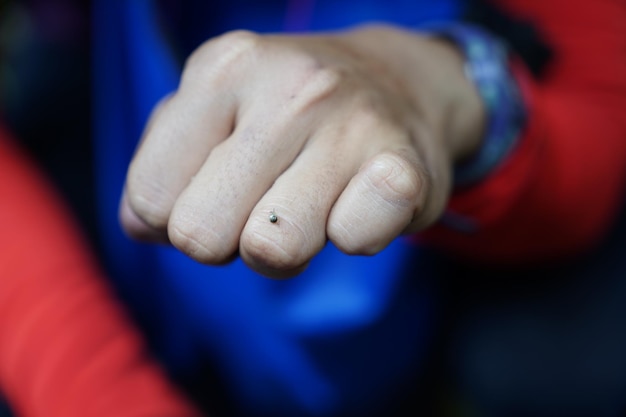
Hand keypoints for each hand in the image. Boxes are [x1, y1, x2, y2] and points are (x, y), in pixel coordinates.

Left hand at [120, 24, 483, 277]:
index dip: (175, 216)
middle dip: (226, 240)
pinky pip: (352, 242)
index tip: (215, 192)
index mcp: (223, 68)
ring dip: (286, 247)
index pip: (151, 197)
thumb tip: (141, 226)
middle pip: (200, 236)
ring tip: (309, 204)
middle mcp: (289, 87)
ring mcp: (351, 125)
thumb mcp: (214, 110)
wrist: (398, 82)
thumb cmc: (291, 112)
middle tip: (262, 204)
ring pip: (271, 252)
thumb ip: (162, 165)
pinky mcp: (405, 169)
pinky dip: (353, 236)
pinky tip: (359, 200)